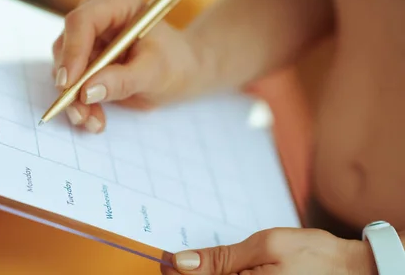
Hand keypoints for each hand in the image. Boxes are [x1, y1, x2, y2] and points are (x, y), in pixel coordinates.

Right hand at [52, 0, 202, 132]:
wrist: (181, 72)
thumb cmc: (175, 64)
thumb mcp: (155, 73)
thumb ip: (122, 81)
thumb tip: (87, 91)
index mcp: (119, 3)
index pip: (83, 21)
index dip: (72, 51)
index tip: (69, 83)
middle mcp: (97, 15)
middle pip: (67, 44)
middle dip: (70, 82)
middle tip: (78, 112)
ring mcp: (88, 38)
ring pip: (65, 67)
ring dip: (73, 99)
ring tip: (91, 121)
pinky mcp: (84, 59)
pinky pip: (72, 82)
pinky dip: (80, 104)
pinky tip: (94, 120)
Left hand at [161, 228, 376, 274]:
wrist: (356, 272)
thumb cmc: (315, 256)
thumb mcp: (266, 246)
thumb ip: (222, 258)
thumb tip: (182, 261)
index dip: (175, 273)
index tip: (162, 260)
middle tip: (176, 262)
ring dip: (207, 274)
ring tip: (197, 265)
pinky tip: (223, 271)